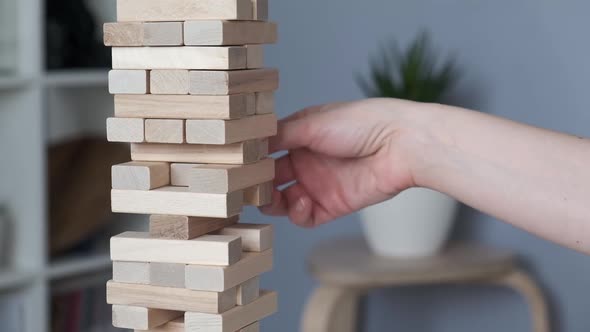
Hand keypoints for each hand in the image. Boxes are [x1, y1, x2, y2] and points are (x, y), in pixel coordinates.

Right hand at [261, 98, 426, 227]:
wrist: (400, 144)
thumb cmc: (360, 123)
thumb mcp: (312, 122)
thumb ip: (279, 135)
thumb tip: (250, 142)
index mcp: (301, 136)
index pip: (267, 150)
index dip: (252, 158)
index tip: (238, 164)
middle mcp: (307, 160)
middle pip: (270, 178)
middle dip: (257, 183)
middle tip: (248, 185)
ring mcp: (318, 184)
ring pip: (282, 201)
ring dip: (272, 201)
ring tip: (272, 196)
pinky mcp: (332, 206)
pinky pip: (304, 217)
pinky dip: (297, 213)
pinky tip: (302, 200)